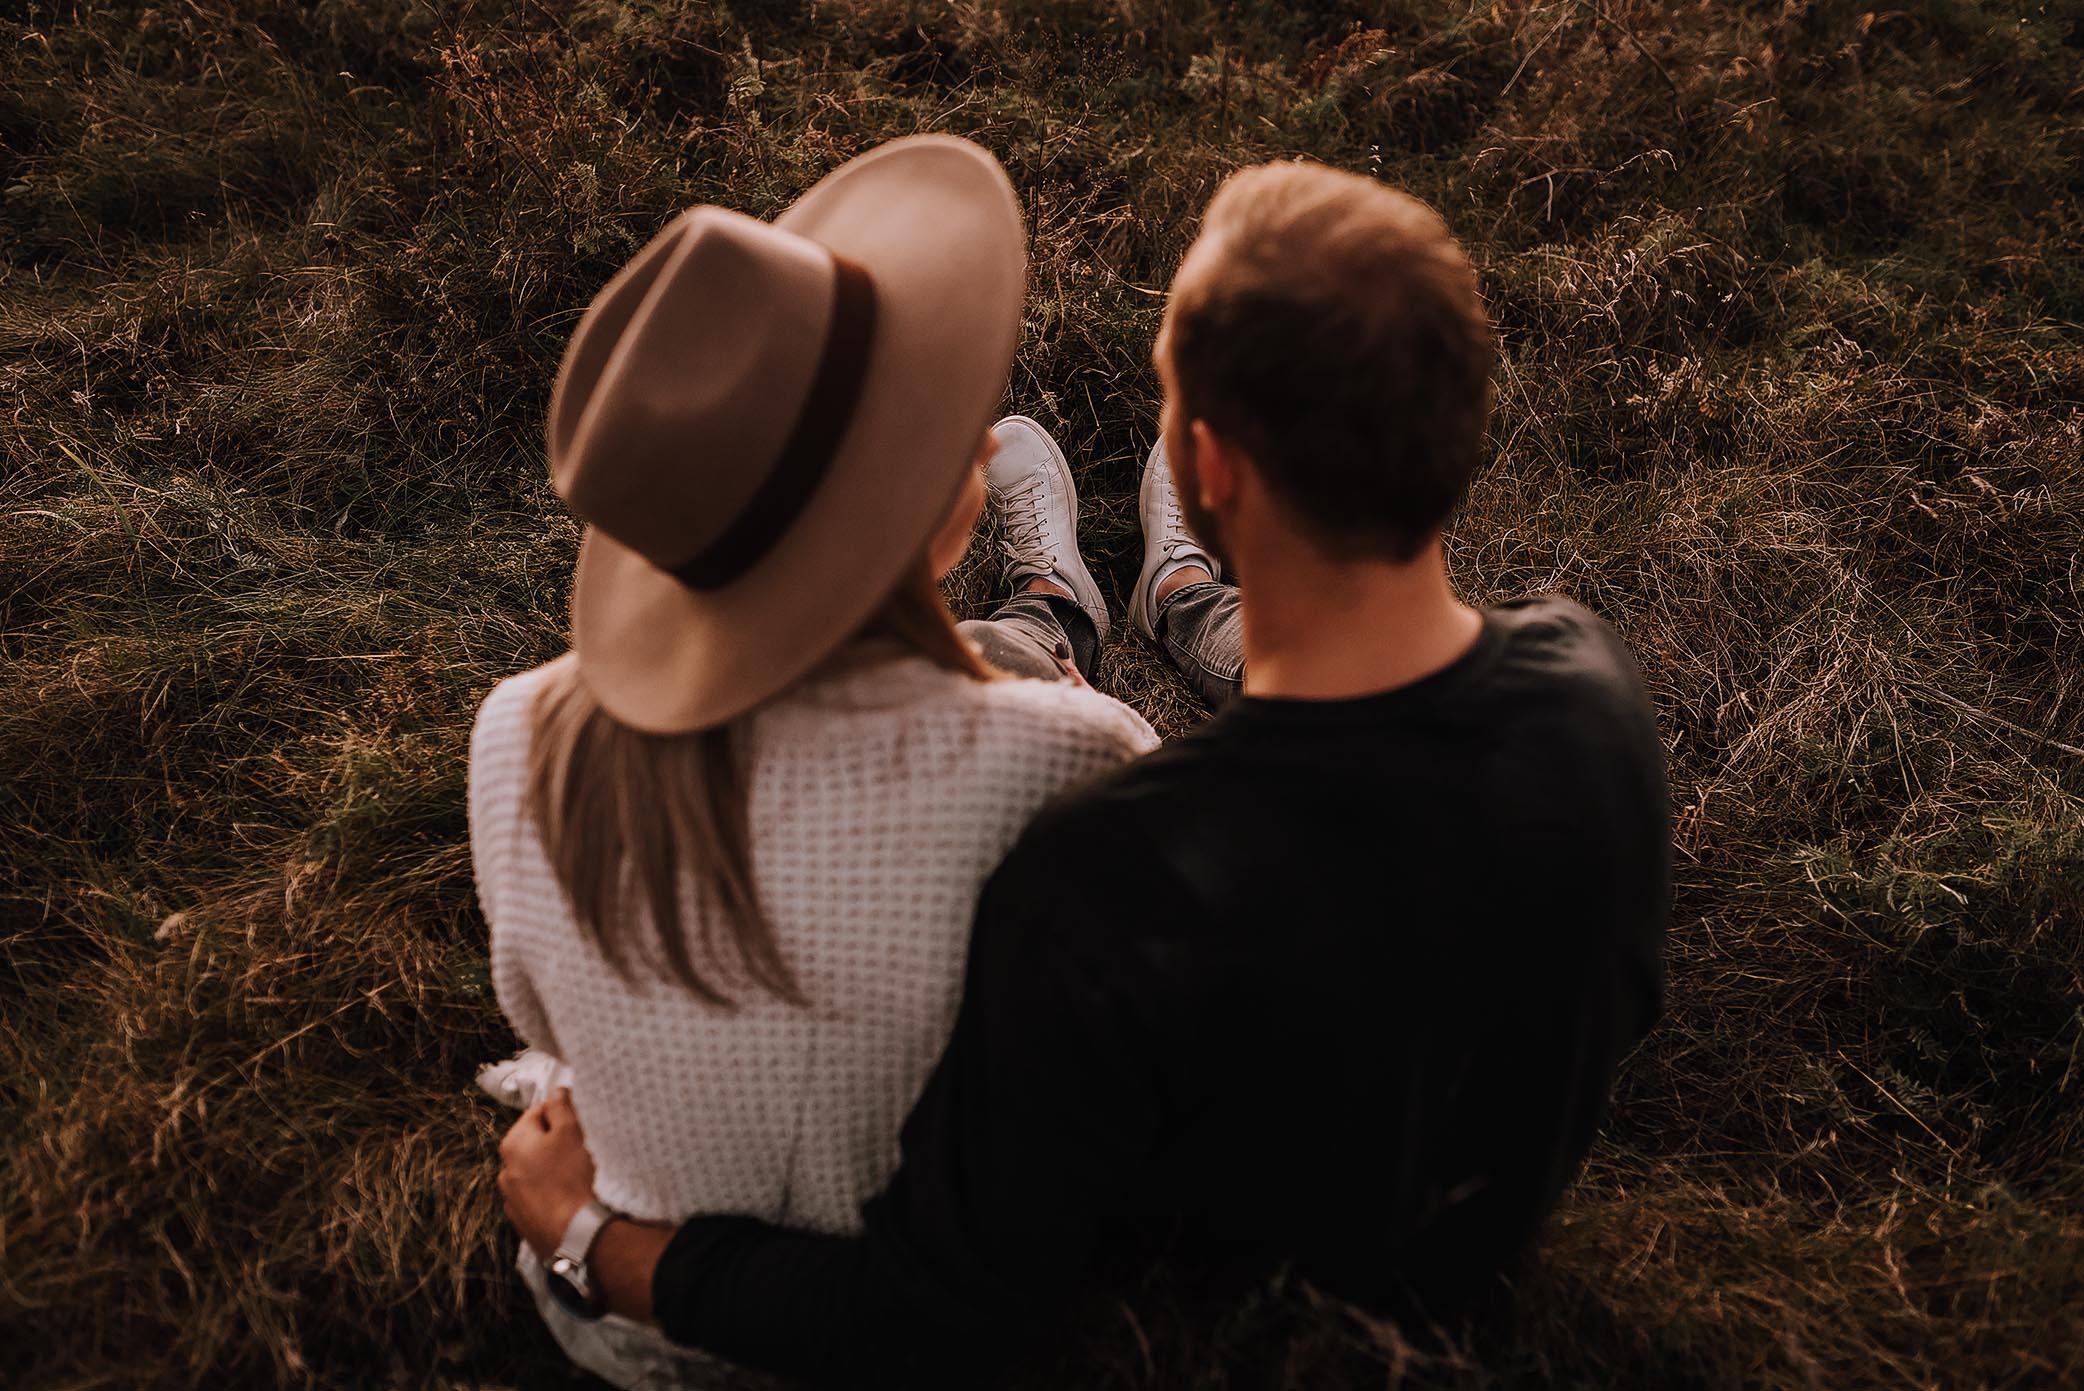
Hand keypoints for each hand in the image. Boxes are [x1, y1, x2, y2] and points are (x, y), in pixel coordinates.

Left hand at [497, 1087, 596, 1259]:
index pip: (538, 1112)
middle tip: (585, 1147)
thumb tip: (555, 1092)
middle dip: (557, 1142)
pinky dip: (553, 1194)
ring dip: (554, 1170)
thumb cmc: (575, 1178)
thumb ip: (561, 1106)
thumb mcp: (572, 1131)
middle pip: (536, 1144)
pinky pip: (540, 1198)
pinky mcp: (525, 1224)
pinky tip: (573, 1199)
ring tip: (580, 1175)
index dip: (563, 1112)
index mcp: (513, 1144)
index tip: (582, 1121)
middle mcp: (505, 1171)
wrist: (578, 1236)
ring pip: (537, 1172)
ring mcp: (513, 1201)